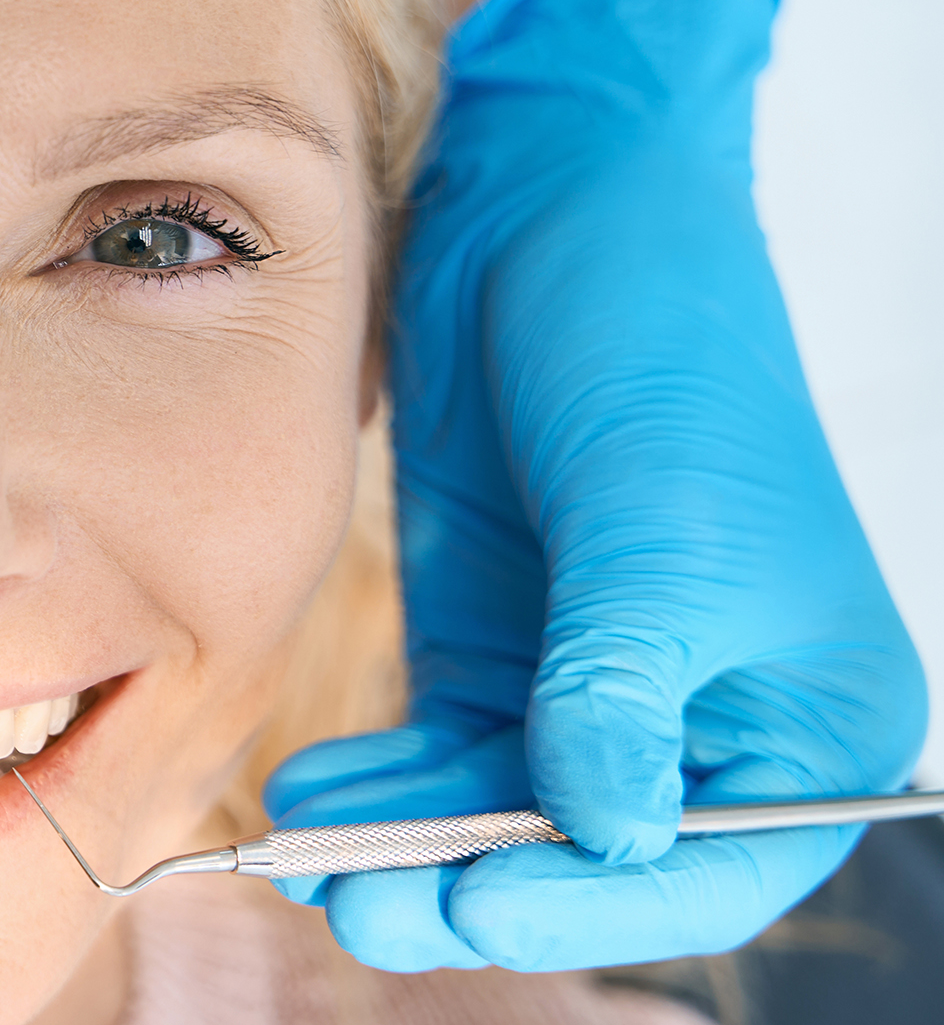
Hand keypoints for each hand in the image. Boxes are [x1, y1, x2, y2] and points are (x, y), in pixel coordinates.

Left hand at [264, 0, 925, 971]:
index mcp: (815, 716)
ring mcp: (589, 692)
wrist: (555, 215)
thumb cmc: (658, 350)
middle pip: (590, 864)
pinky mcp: (496, 654)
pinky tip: (310, 791)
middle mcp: (709, 723)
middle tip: (362, 903)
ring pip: (498, 821)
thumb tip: (607, 832)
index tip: (480, 906)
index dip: (595, 907)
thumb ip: (623, 682)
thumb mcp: (654, 521)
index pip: (714, 867)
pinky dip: (379, 785)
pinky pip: (438, 758)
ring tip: (307, 860)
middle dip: (476, 889)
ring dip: (407, 849)